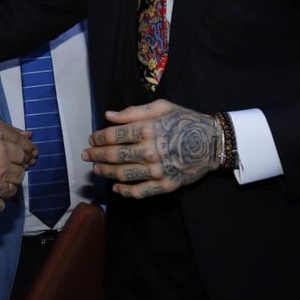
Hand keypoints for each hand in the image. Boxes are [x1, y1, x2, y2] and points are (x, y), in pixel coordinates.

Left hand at [82, 99, 218, 198]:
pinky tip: (116, 187)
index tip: (92, 139)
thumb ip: (133, 112)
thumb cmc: (186, 121)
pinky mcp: (164, 185)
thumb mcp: (161, 107)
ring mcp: (156, 171)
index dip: (98, 138)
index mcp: (147, 129)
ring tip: (96, 169)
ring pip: (122, 174)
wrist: (212, 143)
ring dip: (105, 172)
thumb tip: (109, 116)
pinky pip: (139, 192)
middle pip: (113, 155)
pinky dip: (124, 191)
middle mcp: (149, 151)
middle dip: (96, 155)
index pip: (113, 135)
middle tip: (86, 155)